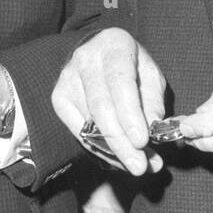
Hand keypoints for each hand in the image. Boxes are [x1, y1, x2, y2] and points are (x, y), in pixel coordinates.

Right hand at [51, 28, 164, 175]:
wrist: (102, 56)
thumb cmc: (132, 67)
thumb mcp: (151, 76)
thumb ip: (153, 102)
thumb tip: (152, 131)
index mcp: (114, 45)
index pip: (120, 82)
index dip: (130, 114)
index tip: (142, 142)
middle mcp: (86, 58)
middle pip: (101, 107)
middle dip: (121, 142)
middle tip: (140, 167)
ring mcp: (67, 78)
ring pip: (89, 123)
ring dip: (114, 151)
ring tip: (136, 165)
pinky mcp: (59, 97)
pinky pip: (79, 131)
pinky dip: (99, 150)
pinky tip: (117, 158)